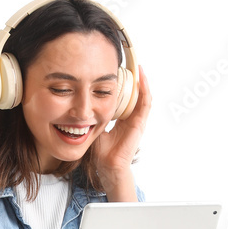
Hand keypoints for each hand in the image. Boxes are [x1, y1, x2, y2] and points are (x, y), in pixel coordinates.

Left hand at [90, 64, 151, 178]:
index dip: (123, 84)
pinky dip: (144, 89)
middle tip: (130, 63)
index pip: (124, 97)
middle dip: (133, 79)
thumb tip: (82, 103)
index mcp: (121, 119)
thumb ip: (92, 116)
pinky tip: (141, 77)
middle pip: (134, 94)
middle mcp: (131, 118)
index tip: (118, 71)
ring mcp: (137, 120)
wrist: (107, 165)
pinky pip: (145, 102)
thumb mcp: (94, 127)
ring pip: (142, 95)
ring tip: (137, 66)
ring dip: (141, 80)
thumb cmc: (101, 151)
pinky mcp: (140, 123)